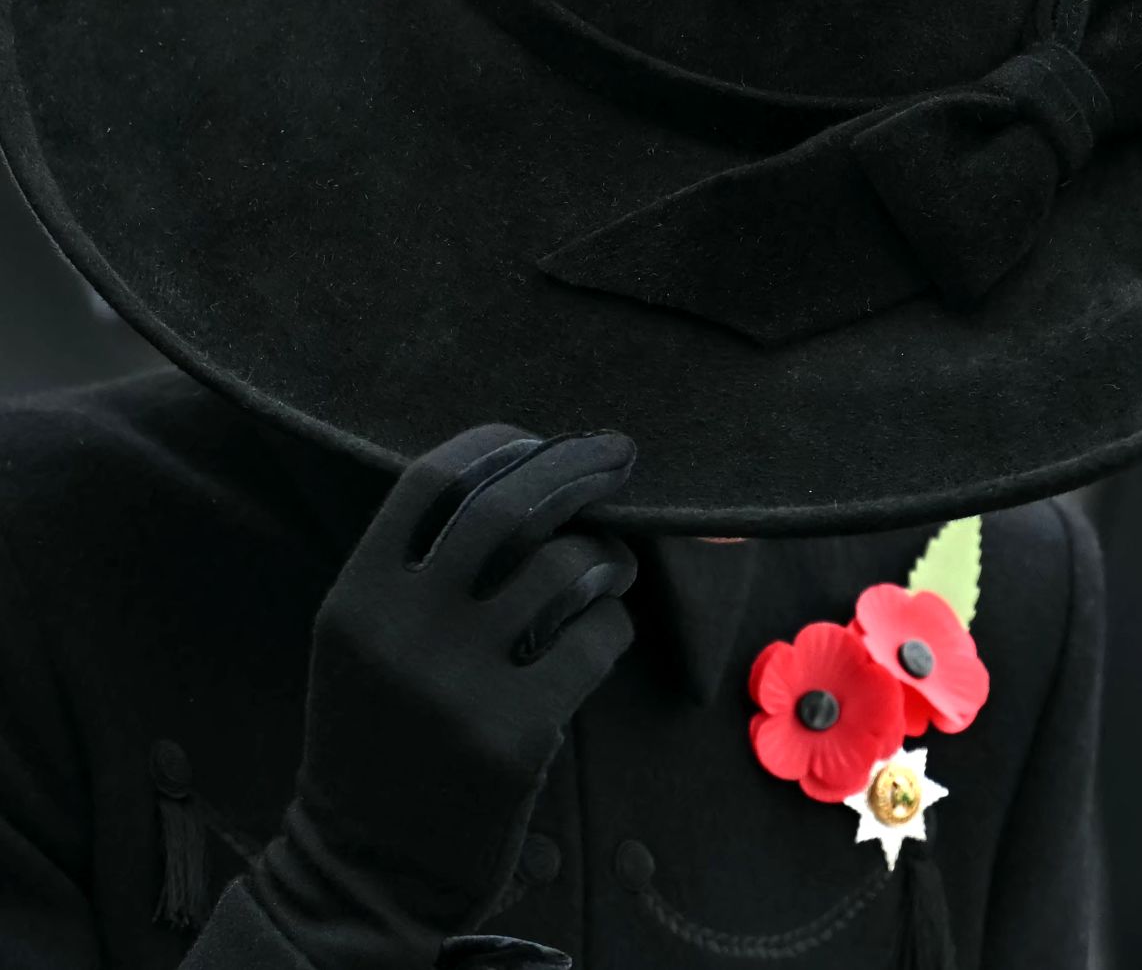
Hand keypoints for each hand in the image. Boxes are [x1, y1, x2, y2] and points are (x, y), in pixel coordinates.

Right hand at [247, 426, 637, 958]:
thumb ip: (422, 572)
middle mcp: (400, 630)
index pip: (434, 480)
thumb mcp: (366, 645)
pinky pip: (597, 641)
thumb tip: (531, 483)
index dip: (500, 444)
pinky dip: (615, 624)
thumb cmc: (379, 739)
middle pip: (509, 506)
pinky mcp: (515, 735)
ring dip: (609, 555)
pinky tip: (606, 631)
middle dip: (578, 465)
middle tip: (620, 453)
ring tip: (614, 566)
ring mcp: (458, 684)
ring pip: (568, 568)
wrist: (365, 868)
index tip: (542, 440)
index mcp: (355, 597)